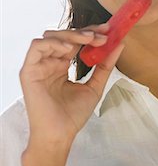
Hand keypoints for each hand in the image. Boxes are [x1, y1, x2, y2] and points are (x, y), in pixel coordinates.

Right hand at [19, 23, 124, 147]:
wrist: (60, 134)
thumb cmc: (73, 115)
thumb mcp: (94, 86)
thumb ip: (105, 66)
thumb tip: (119, 45)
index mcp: (62, 65)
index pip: (75, 42)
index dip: (91, 33)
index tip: (108, 31)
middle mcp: (49, 63)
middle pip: (64, 36)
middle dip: (84, 32)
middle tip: (102, 34)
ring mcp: (39, 66)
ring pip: (50, 37)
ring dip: (71, 35)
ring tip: (89, 39)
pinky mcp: (29, 71)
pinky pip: (36, 47)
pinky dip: (52, 43)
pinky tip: (69, 50)